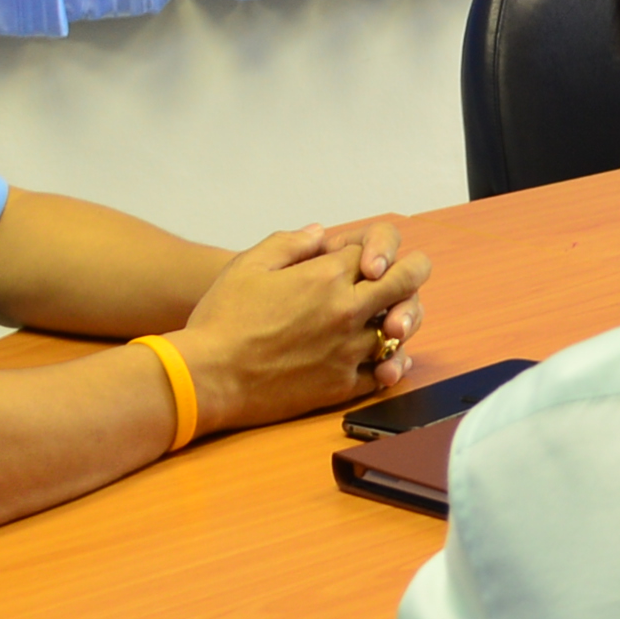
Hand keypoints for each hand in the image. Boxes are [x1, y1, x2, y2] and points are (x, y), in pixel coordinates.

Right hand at [176, 226, 435, 430]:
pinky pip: (383, 372)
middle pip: (405, 282)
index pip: (370, 251)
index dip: (366, 251)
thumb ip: (289, 243)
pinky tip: (387, 359)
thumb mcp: (248, 265)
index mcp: (325, 276)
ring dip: (400, 320)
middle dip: (412, 271)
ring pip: (400, 330)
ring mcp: (349, 350)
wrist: (207, 376)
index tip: (359, 258)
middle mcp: (347, 311)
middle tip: (410, 271)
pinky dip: (389, 363)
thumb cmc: (221, 319)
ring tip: (395, 320)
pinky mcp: (343, 385)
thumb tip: (319, 233)